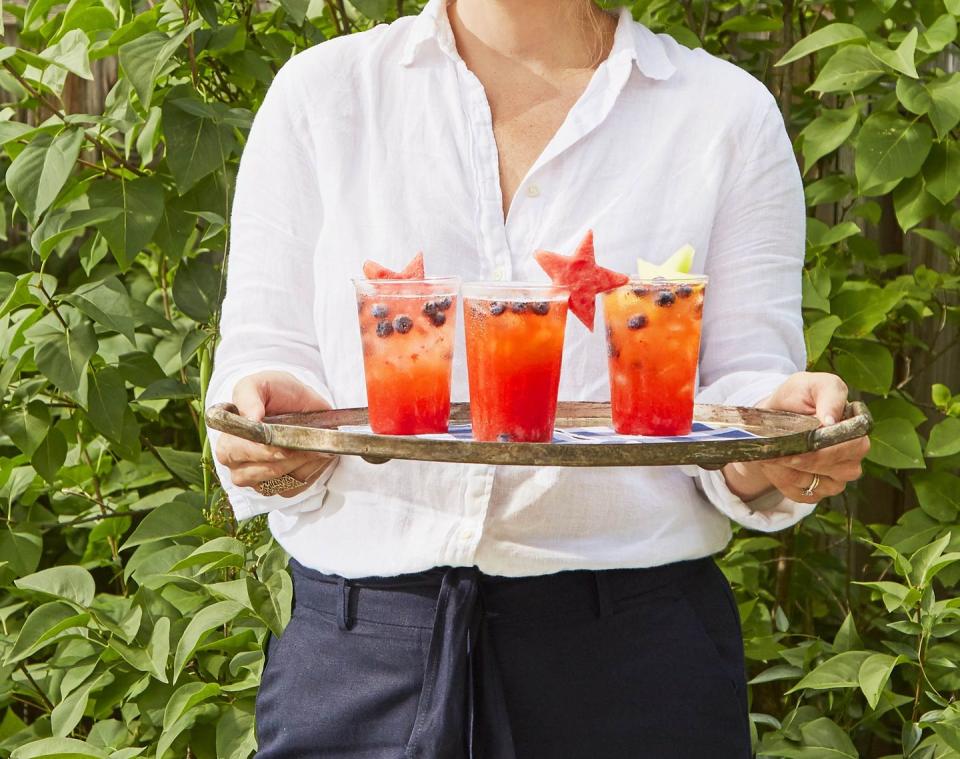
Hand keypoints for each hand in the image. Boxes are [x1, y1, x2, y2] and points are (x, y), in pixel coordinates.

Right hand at [214, 370, 336, 497]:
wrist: (298, 401)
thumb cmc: (274, 391)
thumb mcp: (259, 384)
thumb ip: (249, 395)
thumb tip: (250, 418)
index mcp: (227, 439)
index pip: (237, 452)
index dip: (261, 450)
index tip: (281, 442)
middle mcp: (236, 463)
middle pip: (260, 471)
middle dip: (287, 456)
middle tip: (307, 440)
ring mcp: (257, 478)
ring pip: (278, 481)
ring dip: (301, 463)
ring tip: (314, 444)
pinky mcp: (278, 487)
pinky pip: (293, 488)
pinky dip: (310, 472)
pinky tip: (315, 454)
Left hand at [721, 372, 869, 504]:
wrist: (774, 416)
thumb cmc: (796, 397)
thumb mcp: (809, 384)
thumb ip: (827, 394)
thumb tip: (831, 421)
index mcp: (857, 426)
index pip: (853, 445)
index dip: (826, 448)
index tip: (801, 443)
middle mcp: (854, 454)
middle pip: (840, 469)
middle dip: (805, 461)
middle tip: (778, 451)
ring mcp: (839, 475)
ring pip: (820, 485)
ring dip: (790, 471)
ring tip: (771, 454)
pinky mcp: (819, 490)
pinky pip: (804, 495)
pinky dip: (783, 481)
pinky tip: (774, 466)